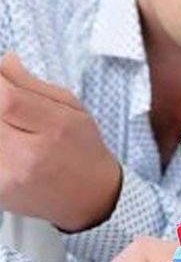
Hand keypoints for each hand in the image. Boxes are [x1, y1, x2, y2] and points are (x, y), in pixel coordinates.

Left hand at [0, 53, 121, 231]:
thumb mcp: (72, 110)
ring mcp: (10, 176)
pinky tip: (10, 144)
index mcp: (55, 129)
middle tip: (7, 107)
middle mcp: (30, 155)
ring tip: (11, 127)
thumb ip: (32, 84)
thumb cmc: (82, 150)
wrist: (91, 198)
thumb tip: (2, 63)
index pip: (6, 98)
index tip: (0, 78)